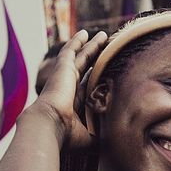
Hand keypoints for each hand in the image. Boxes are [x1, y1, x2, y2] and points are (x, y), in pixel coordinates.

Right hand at [26, 29, 109, 150]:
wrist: (49, 126)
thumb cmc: (69, 137)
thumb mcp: (92, 137)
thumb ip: (105, 135)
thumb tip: (121, 138)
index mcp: (74, 105)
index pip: (87, 88)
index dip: (96, 80)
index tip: (107, 74)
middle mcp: (68, 89)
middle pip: (85, 69)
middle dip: (95, 59)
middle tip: (107, 48)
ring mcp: (65, 77)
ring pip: (81, 56)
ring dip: (91, 46)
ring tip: (103, 36)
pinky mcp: (63, 67)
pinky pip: (71, 50)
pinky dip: (78, 41)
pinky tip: (86, 32)